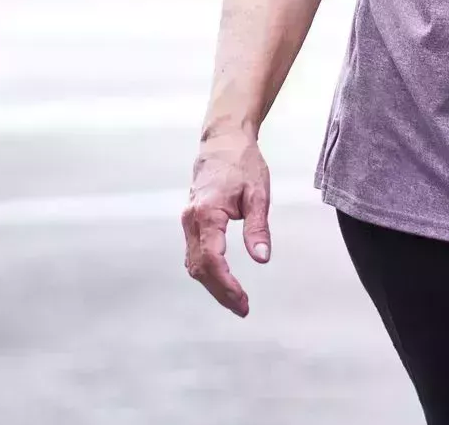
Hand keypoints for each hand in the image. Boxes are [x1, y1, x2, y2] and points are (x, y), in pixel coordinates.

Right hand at [181, 128, 271, 317]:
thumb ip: (258, 228)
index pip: (211, 259)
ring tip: (237, 300)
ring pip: (193, 263)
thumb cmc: (242, 163)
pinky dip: (207, 271)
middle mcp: (191, 219)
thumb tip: (261, 258)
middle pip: (199, 267)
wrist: (223, 142)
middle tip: (243, 307)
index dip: (225, 285)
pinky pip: (194, 253)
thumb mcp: (258, 194)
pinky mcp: (190, 221)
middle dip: (220, 292)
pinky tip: (223, 280)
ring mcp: (188, 220)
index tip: (242, 300)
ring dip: (213, 285)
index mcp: (207, 212)